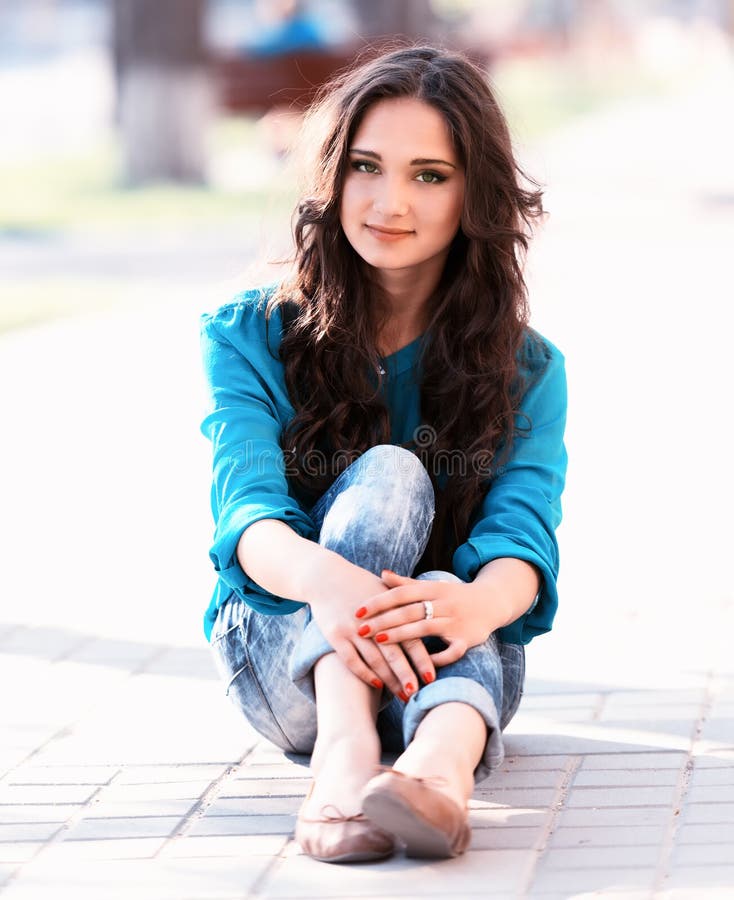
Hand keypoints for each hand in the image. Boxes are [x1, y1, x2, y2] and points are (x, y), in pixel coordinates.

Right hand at [307, 563, 435, 699]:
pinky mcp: (335, 635)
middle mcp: (372, 620)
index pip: (409, 637)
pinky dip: (365, 674)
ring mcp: (353, 629)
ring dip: (389, 680)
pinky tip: (377, 685)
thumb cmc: (360, 585)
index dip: (421, 659)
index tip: (432, 678)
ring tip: (402, 696)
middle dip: (407, 675)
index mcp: (389, 609)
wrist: (326, 577)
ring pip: (375, 660)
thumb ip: (405, 606)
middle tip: (418, 694)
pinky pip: (352, 660)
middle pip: (393, 652)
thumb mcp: (385, 590)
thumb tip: (429, 619)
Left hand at [354, 570, 507, 668]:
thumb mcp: (432, 587)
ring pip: (425, 628)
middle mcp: (444, 603)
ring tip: (378, 641)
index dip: (379, 601)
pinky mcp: (468, 639)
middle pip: (409, 611)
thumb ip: (406, 584)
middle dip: (383, 620)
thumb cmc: (453, 596)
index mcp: (433, 589)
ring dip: (401, 635)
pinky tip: (419, 664)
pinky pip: (451, 650)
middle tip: (360, 629)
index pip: (401, 593)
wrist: (492, 602)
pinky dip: (437, 657)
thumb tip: (382, 573)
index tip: (358, 611)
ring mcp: (456, 621)